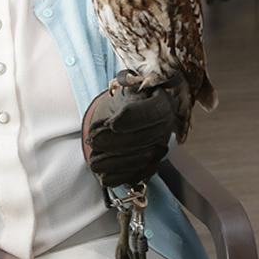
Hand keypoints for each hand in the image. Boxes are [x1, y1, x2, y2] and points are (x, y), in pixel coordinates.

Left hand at [82, 71, 186, 186]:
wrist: (135, 114)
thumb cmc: (131, 98)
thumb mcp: (129, 85)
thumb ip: (127, 83)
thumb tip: (124, 80)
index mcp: (163, 102)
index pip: (154, 112)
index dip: (134, 118)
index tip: (112, 122)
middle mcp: (166, 126)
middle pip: (146, 139)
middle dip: (116, 143)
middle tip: (92, 141)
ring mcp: (161, 147)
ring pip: (143, 159)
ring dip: (116, 163)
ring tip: (94, 161)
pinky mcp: (153, 164)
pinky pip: (140, 175)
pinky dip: (121, 178)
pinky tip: (104, 178)